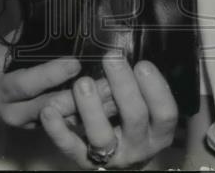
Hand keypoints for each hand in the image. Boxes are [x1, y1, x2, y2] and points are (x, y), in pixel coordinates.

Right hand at [0, 46, 116, 128]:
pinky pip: (69, 123)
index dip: (51, 74)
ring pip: (66, 119)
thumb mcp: (1, 50)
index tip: (75, 63)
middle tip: (109, 82)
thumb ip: (23, 36)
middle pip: (52, 106)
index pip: (27, 84)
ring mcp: (31, 124)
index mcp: (1, 90)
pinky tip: (112, 103)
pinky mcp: (45, 128)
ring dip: (93, 107)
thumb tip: (49, 11)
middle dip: (82, 96)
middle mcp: (15, 113)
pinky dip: (91, 113)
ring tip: (117, 92)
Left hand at [40, 51, 178, 168]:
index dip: (155, 89)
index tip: (142, 64)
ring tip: (82, 83)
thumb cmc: (134, 121)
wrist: (120, 157)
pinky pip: (71, 147)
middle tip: (111, 59)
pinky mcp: (85, 162)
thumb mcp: (148, 107)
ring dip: (91, 108)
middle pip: (135, 118)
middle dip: (123, 86)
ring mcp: (112, 156)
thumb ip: (143, 87)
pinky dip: (58, 130)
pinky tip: (49, 110)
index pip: (164, 112)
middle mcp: (139, 147)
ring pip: (101, 136)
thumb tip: (129, 52)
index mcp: (158, 131)